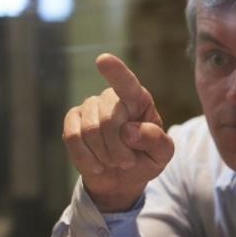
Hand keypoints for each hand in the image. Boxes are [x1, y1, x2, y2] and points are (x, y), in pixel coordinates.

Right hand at [62, 53, 173, 211]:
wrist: (122, 176)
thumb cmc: (146, 159)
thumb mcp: (162, 154)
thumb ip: (155, 141)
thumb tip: (129, 131)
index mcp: (138, 99)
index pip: (127, 83)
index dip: (115, 72)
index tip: (103, 60)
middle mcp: (112, 96)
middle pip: (109, 120)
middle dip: (119, 149)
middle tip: (127, 162)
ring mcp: (90, 106)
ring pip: (89, 131)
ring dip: (105, 155)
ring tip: (114, 161)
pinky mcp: (73, 120)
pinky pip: (72, 138)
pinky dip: (86, 158)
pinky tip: (97, 165)